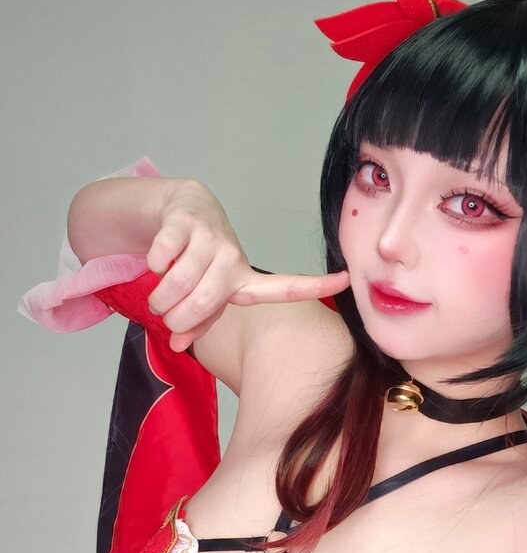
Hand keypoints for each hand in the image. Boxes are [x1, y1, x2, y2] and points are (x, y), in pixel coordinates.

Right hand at [145, 180, 350, 351]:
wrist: (178, 209)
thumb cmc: (198, 261)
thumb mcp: (205, 293)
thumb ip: (196, 323)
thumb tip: (178, 343)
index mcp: (246, 282)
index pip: (286, 286)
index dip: (316, 285)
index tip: (347, 278)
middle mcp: (234, 259)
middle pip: (205, 301)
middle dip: (175, 315)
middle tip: (166, 314)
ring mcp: (211, 239)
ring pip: (179, 283)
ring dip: (159, 297)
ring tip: (158, 295)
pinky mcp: (184, 223)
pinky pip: (162, 259)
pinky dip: (151, 267)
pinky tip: (156, 261)